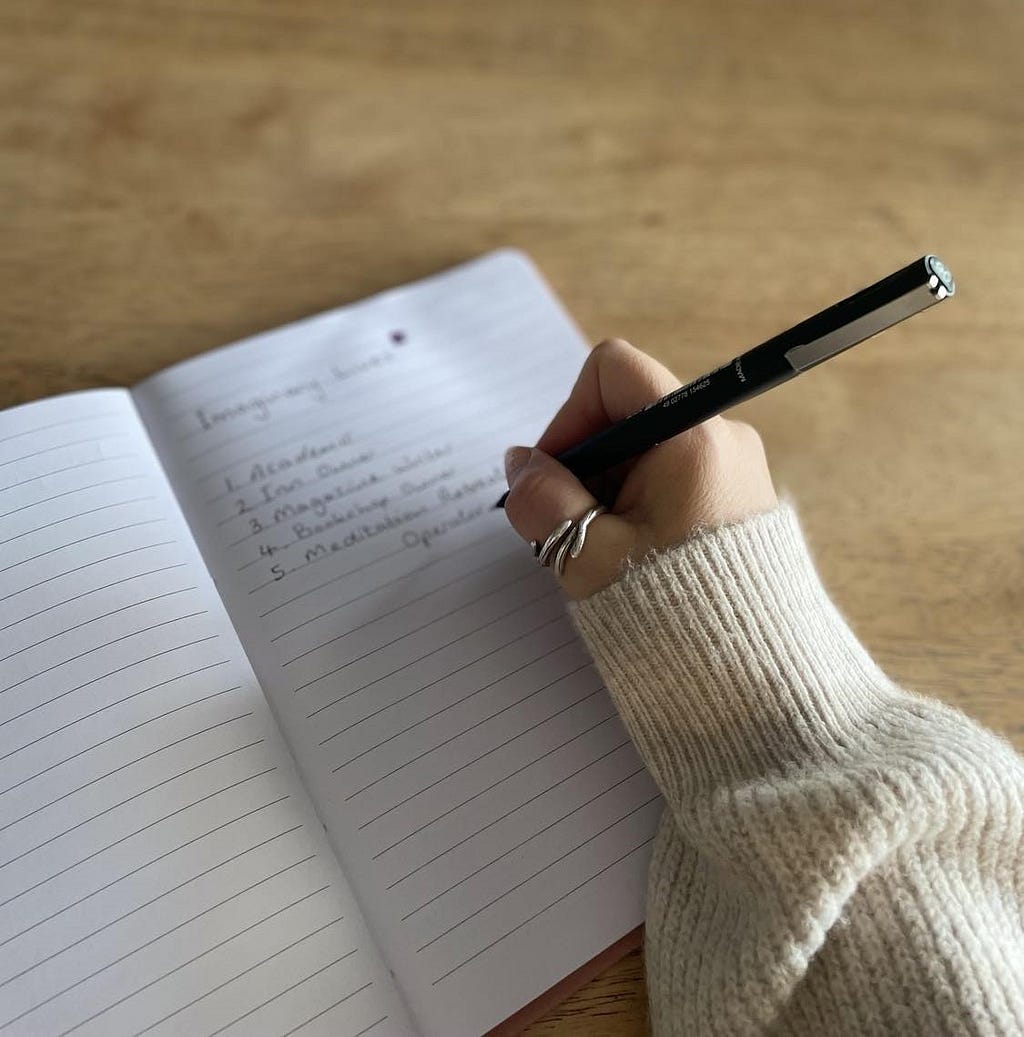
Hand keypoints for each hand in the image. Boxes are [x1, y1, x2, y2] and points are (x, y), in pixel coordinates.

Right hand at [502, 339, 777, 598]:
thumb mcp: (587, 554)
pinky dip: (638, 504)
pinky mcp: (737, 496)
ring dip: (608, 489)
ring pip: (645, 449)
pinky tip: (632, 554)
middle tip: (572, 526)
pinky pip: (672, 476)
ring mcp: (734, 466)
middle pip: (626, 413)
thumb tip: (520, 464)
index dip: (570, 414)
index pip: (613, 371)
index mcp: (691, 438)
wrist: (754, 674)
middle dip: (585, 463)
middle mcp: (722, 437)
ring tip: (605, 551)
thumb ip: (542, 499)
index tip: (555, 474)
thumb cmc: (675, 614)